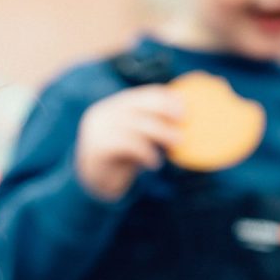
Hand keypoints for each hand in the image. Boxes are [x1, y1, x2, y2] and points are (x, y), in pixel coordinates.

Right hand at [74, 86, 183, 201]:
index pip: (140, 95)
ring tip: (176, 144)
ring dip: (160, 132)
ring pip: (135, 124)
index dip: (163, 98)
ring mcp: (97, 130)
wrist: (94, 184)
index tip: (184, 106)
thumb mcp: (138, 137)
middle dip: (163, 110)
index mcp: (112, 106)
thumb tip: (185, 114)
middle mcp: (102, 114)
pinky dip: (146, 152)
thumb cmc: (123, 158)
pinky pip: (128, 144)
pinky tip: (155, 162)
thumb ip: (151, 124)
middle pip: (137, 105)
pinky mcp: (97, 148)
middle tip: (183, 120)